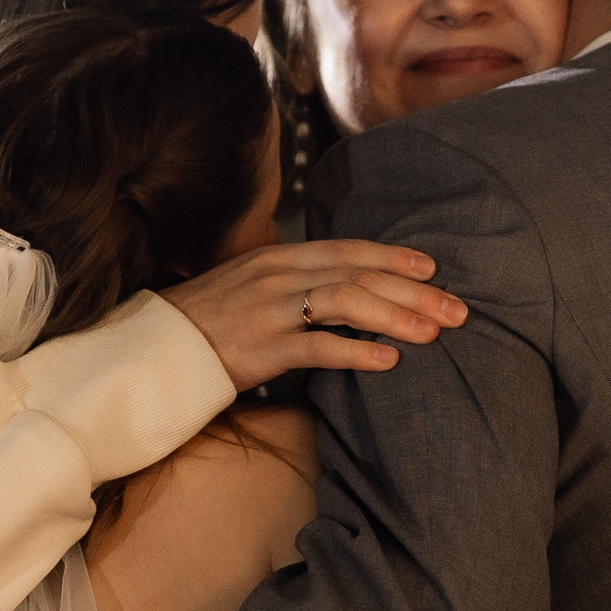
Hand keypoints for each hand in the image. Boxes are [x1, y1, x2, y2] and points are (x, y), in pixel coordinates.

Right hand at [161, 240, 468, 391]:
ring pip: (347, 302)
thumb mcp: (247, 287)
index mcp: (276, 258)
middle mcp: (277, 276)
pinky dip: (357, 351)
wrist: (153, 350)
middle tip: (457, 309)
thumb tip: (335, 289)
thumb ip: (289, 283)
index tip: (433, 269)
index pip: (347, 250)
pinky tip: (388, 360)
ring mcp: (270, 310)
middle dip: (414, 291)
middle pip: (359, 274)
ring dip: (397, 316)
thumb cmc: (202, 323)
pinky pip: (319, 347)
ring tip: (434, 333)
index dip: (393, 258)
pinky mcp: (261, 349)